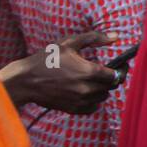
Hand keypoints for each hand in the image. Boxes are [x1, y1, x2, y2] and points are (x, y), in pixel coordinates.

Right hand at [0, 31, 119, 112]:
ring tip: (92, 79)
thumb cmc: (47, 59)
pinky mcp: (73, 109)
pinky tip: (86, 90)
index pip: (116, 75)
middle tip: (105, 70)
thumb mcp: (70, 43)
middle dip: (110, 78)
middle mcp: (87, 88)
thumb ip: (95, 38)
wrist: (25, 80)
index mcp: (89, 71)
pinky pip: (93, 107)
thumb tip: (116, 37)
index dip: (121, 69)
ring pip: (103, 97)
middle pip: (111, 86)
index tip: (121, 65)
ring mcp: (80, 101)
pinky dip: (93, 100)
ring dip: (102, 88)